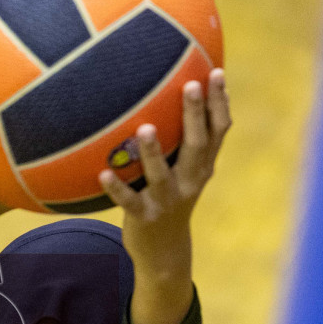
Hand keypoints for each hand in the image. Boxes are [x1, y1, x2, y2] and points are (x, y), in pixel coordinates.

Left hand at [99, 70, 230, 323]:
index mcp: (202, 166)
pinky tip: (103, 172)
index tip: (216, 72)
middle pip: (196, 145)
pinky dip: (116, 188)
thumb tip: (176, 91)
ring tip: (145, 128)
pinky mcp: (144, 217)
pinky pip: (129, 201)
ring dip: (153, 152)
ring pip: (161, 174)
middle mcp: (190, 181)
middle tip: (190, 84)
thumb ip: (185, 140)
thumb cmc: (171, 197)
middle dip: (195, 115)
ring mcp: (167, 200)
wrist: (163, 251)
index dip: (219, 103)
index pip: (218, 131)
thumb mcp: (186, 171)